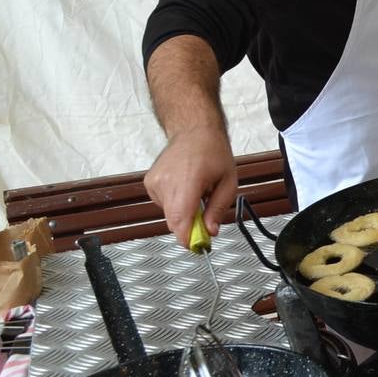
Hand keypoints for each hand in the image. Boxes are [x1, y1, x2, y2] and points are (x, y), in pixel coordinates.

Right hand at [143, 126, 237, 248]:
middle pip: (173, 221)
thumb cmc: (213, 152)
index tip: (196, 247)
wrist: (193, 130)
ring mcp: (154, 182)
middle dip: (189, 228)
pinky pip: (163, 204)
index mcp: (188, 180)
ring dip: (183, 212)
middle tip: (205, 222)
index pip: (180, 218)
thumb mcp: (228, 181)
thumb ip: (218, 208)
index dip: (186, 237)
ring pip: (168, 214)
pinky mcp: (149, 183)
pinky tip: (183, 187)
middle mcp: (166, 181)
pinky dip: (174, 203)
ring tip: (195, 192)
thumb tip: (210, 231)